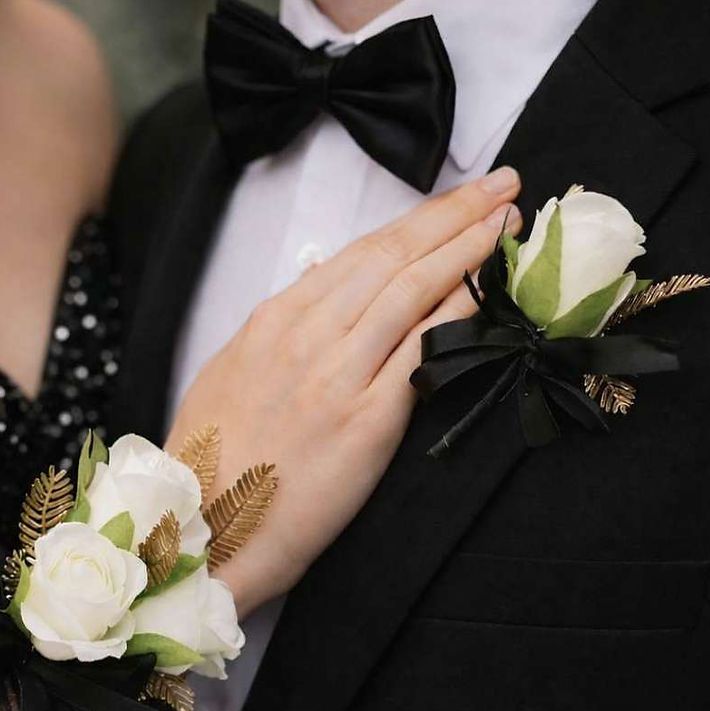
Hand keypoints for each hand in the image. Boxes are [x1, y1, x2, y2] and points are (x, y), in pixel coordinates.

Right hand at [167, 167, 521, 615]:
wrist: (205, 527)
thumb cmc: (213, 458)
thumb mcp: (230, 374)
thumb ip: (278, 333)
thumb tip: (321, 298)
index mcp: (271, 322)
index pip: (358, 253)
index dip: (414, 220)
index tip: (453, 200)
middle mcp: (305, 337)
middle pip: (392, 257)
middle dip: (452, 214)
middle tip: (500, 183)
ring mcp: (336, 377)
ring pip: (411, 293)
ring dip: (465, 249)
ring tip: (505, 221)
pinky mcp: (364, 423)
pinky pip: (419, 354)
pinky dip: (455, 314)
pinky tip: (485, 289)